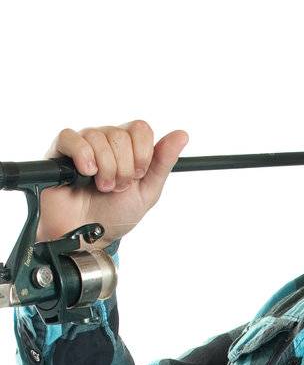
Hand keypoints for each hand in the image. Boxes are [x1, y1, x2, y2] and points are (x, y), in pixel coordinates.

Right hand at [36, 120, 188, 246]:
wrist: (88, 235)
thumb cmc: (115, 215)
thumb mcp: (147, 192)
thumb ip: (163, 163)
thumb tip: (182, 135)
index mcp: (128, 148)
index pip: (140, 128)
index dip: (141, 153)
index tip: (138, 176)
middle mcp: (105, 141)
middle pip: (120, 135)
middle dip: (123, 169)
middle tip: (116, 188)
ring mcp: (83, 144)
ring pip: (97, 137)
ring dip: (104, 169)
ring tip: (101, 187)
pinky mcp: (60, 150)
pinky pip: (72, 138)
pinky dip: (83, 157)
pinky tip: (85, 174)